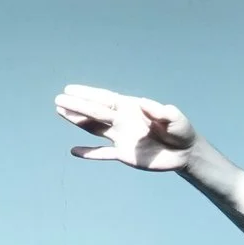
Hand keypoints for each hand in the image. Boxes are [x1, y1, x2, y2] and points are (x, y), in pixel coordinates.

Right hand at [54, 84, 197, 171]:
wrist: (184, 152)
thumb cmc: (180, 130)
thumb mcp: (175, 119)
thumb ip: (160, 112)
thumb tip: (143, 103)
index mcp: (131, 108)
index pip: (106, 100)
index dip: (89, 94)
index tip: (71, 90)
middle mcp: (122, 121)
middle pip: (96, 112)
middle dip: (77, 106)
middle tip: (58, 100)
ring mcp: (121, 137)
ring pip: (94, 129)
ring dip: (78, 122)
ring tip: (60, 112)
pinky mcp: (124, 154)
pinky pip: (103, 154)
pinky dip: (90, 153)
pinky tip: (74, 152)